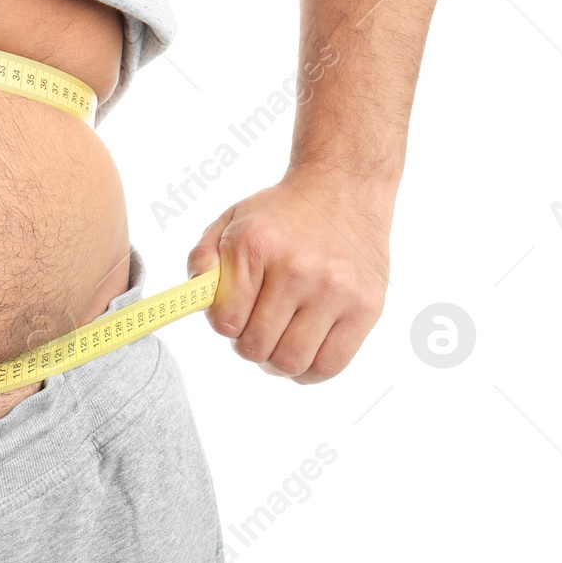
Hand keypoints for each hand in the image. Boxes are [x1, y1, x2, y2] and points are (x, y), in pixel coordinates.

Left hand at [186, 166, 393, 383]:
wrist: (343, 190)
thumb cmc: (281, 214)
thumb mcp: (231, 221)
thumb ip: (202, 259)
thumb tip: (195, 298)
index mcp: (255, 246)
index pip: (225, 321)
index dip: (224, 324)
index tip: (233, 315)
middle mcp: (297, 269)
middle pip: (256, 348)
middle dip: (248, 345)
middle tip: (256, 329)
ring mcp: (335, 290)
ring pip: (290, 363)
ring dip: (276, 362)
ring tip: (278, 341)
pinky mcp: (366, 307)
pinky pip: (330, 366)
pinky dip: (309, 372)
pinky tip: (302, 351)